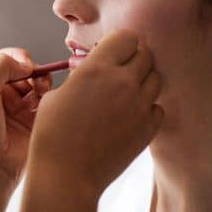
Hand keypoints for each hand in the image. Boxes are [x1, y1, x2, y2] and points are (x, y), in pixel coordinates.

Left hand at [0, 48, 51, 211]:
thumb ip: (0, 65)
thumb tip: (27, 62)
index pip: (10, 61)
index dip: (21, 60)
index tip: (26, 67)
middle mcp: (6, 97)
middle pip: (29, 72)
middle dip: (36, 73)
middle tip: (37, 83)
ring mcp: (22, 112)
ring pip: (42, 88)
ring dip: (44, 86)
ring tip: (41, 96)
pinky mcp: (36, 127)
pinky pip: (50, 107)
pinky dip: (52, 103)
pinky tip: (48, 109)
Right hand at [20, 29, 162, 211]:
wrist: (66, 175)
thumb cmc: (53, 135)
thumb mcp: (57, 93)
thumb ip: (81, 75)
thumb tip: (94, 69)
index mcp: (97, 68)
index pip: (127, 37)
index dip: (120, 42)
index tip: (111, 51)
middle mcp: (123, 83)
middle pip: (146, 54)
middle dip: (133, 58)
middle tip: (119, 70)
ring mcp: (139, 106)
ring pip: (156, 78)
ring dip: (143, 80)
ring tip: (125, 92)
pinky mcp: (147, 129)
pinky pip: (158, 107)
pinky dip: (148, 107)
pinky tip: (130, 114)